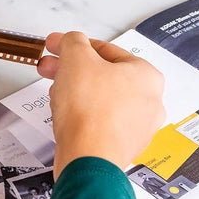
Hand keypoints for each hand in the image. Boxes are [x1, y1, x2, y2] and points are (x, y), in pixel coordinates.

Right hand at [37, 31, 164, 177]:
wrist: (88, 157)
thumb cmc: (89, 111)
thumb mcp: (75, 59)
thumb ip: (73, 42)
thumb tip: (72, 40)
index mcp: (146, 75)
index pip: (105, 50)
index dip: (73, 45)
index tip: (55, 45)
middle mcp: (148, 101)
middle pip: (101, 75)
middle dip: (70, 69)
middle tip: (49, 67)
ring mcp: (136, 126)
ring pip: (99, 98)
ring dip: (74, 90)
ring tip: (54, 91)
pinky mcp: (120, 144)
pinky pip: (98, 120)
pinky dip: (80, 113)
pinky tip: (65, 113)